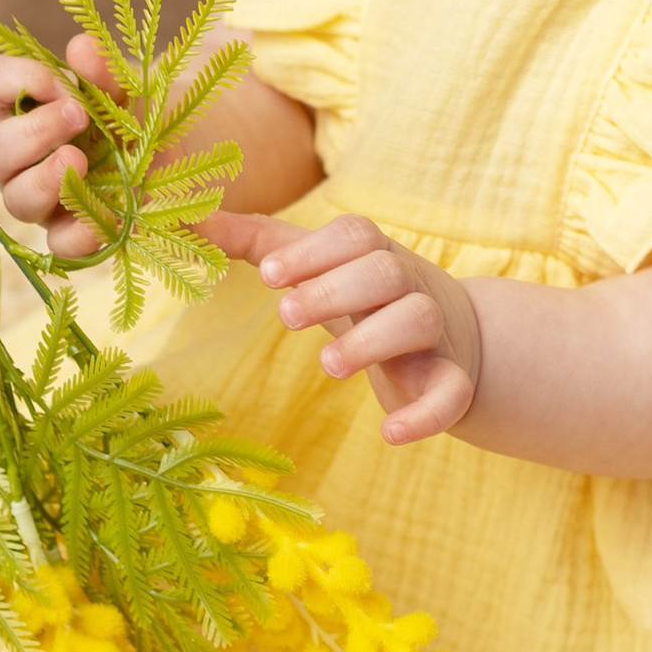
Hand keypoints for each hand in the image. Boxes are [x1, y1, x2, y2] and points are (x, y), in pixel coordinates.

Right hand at [0, 32, 107, 257]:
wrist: (174, 153)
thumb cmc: (129, 111)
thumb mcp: (123, 86)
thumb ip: (102, 69)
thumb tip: (80, 48)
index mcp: (20, 106)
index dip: (12, 79)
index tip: (60, 82)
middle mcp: (18, 156)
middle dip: (29, 133)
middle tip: (77, 117)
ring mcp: (39, 198)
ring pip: (14, 198)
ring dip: (44, 179)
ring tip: (80, 161)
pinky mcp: (67, 234)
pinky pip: (58, 245)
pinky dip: (80, 232)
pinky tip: (109, 217)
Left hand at [248, 212, 481, 445]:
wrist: (457, 337)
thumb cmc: (367, 296)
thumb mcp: (320, 267)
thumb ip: (261, 244)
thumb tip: (193, 219)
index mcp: (376, 254)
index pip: (355, 234)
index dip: (313, 251)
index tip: (267, 275)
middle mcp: (410, 285)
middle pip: (385, 270)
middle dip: (333, 290)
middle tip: (285, 317)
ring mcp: (436, 334)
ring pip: (418, 320)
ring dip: (373, 340)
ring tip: (328, 365)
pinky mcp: (452, 381)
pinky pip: (454, 392)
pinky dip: (427, 414)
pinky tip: (390, 432)